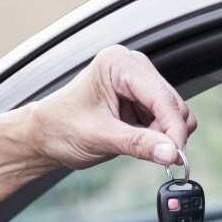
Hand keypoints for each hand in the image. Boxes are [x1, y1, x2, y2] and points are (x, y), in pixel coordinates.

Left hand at [30, 45, 196, 169]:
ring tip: (138, 145)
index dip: (173, 129)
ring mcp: (140, 84)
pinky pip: (168, 120)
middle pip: (174, 105)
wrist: (45, 136)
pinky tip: (141, 141)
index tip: (176, 156)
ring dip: (165, 136)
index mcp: (118, 65)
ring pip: (176, 113)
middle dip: (168, 134)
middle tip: (154, 154)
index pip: (162, 98)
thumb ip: (139, 144)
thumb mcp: (101, 137)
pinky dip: (161, 136)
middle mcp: (133, 68)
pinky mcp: (143, 100)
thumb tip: (172, 153)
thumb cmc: (60, 127)